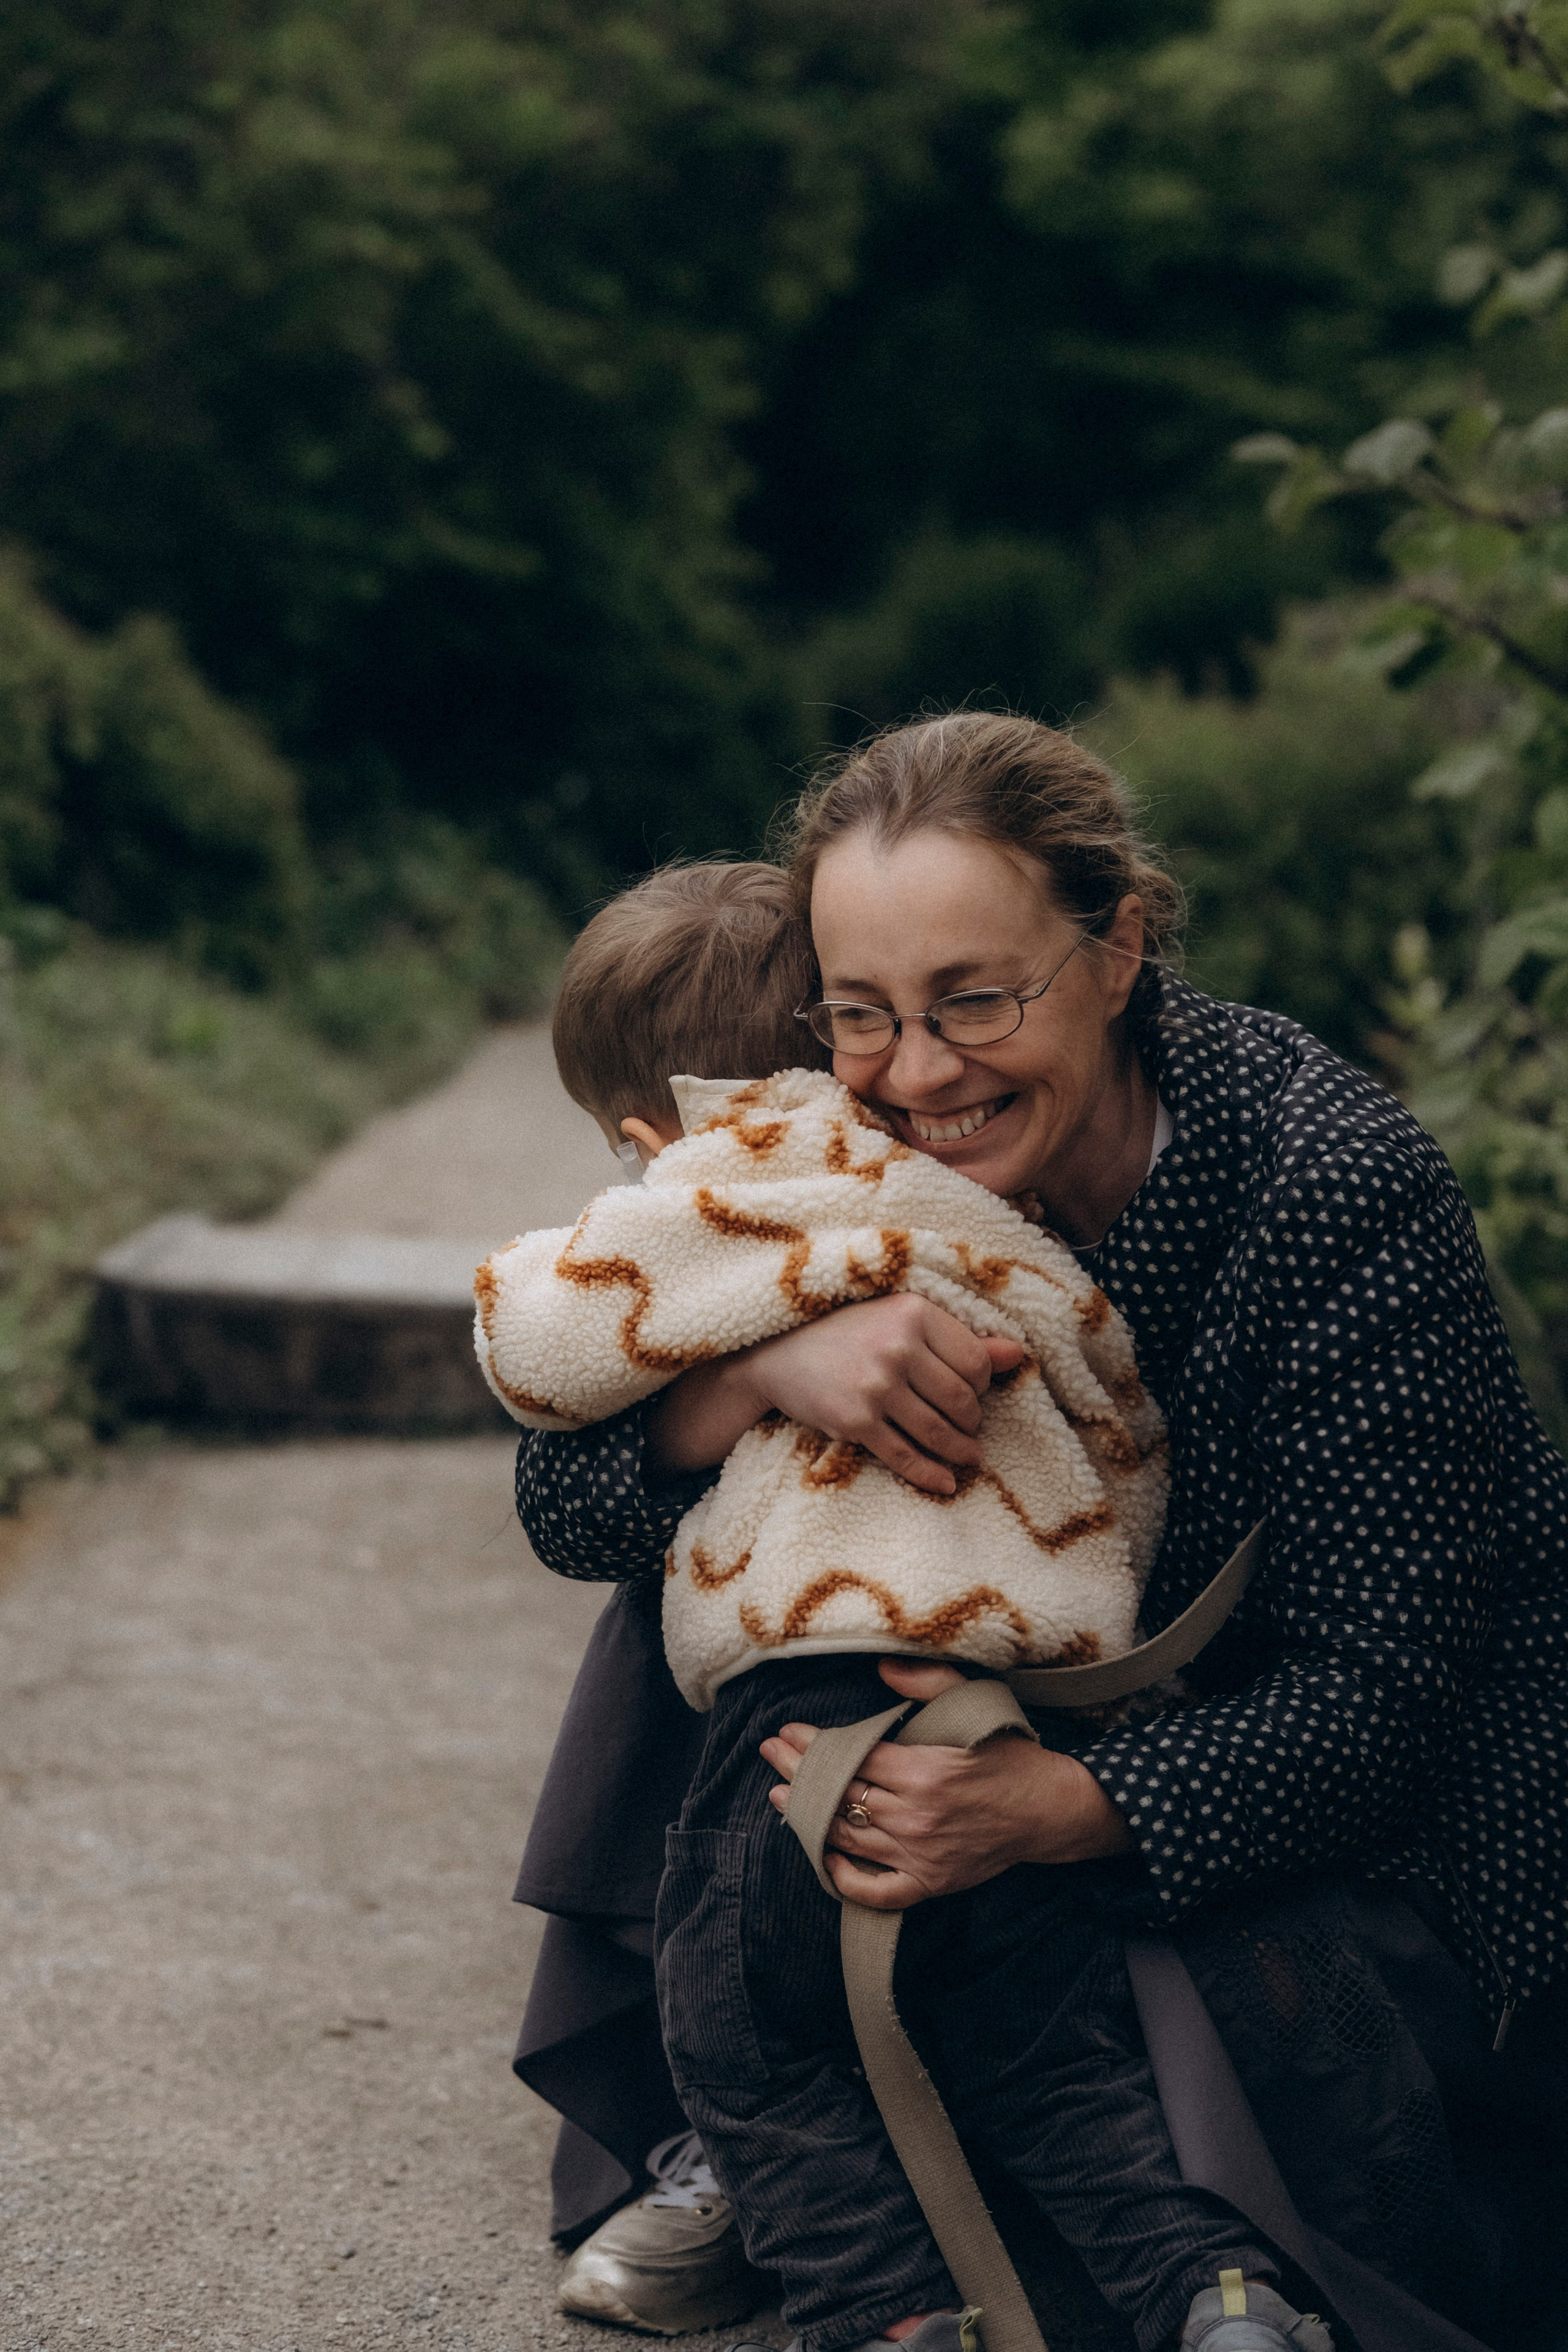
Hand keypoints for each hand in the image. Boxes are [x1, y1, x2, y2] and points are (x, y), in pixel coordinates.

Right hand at [649, 1296, 1023, 1494]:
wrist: (777, 1354)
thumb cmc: (848, 1332)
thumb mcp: (900, 1319)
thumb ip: (960, 1336)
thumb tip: (1019, 1355)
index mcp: (913, 1312)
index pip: (976, 1360)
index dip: (983, 1384)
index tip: (972, 1393)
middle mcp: (897, 1346)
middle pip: (963, 1399)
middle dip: (972, 1421)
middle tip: (970, 1428)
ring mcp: (875, 1386)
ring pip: (939, 1431)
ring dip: (960, 1451)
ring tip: (969, 1457)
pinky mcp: (855, 1421)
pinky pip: (905, 1456)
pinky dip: (931, 1475)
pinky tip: (946, 1483)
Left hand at [761, 1657, 1131, 1907]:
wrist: (1048, 1809)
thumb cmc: (1007, 1752)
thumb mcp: (973, 1703)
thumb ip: (926, 1682)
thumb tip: (880, 1668)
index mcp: (925, 1772)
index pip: (851, 1759)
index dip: (813, 1745)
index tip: (787, 1731)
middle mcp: (918, 1818)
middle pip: (841, 1797)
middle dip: (799, 1773)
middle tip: (769, 1753)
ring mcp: (922, 1856)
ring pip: (849, 1838)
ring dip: (808, 1818)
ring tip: (780, 1796)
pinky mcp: (930, 1883)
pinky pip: (877, 1890)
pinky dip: (846, 1879)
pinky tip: (825, 1859)